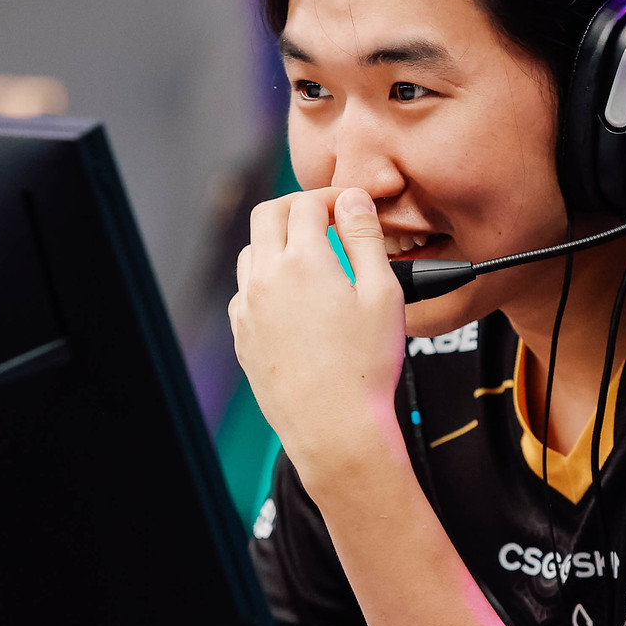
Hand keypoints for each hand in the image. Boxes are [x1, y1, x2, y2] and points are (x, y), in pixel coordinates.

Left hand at [231, 188, 405, 478]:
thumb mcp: (382, 293)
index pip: (307, 204)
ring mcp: (248, 309)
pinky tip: (294, 298)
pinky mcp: (243, 336)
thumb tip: (353, 200)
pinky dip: (266, 280)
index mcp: (302, 261)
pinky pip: (246, 292)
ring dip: (278, 242)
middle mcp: (266, 279)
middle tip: (326, 217)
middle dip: (297, 207)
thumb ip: (366, 237)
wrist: (335, 428)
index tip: (349, 206)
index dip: (331, 197)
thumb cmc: (365, 367)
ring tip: (311, 257)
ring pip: (252, 253)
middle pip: (268, 216)